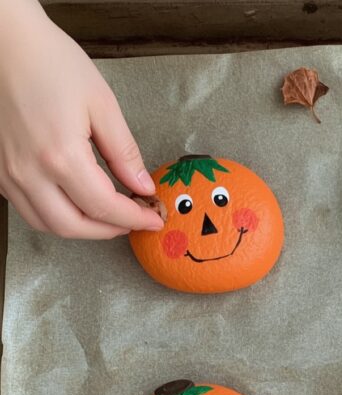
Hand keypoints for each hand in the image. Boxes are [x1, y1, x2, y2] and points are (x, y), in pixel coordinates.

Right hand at [0, 0, 162, 237]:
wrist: (5, 41)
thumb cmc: (48, 61)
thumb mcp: (101, 103)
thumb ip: (124, 152)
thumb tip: (142, 186)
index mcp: (60, 156)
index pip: (104, 207)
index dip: (134, 218)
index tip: (152, 218)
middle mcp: (29, 172)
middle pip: (74, 227)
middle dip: (108, 230)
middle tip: (131, 220)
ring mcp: (9, 174)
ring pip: (47, 224)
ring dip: (81, 228)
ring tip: (106, 215)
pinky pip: (27, 208)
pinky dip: (54, 214)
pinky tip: (73, 201)